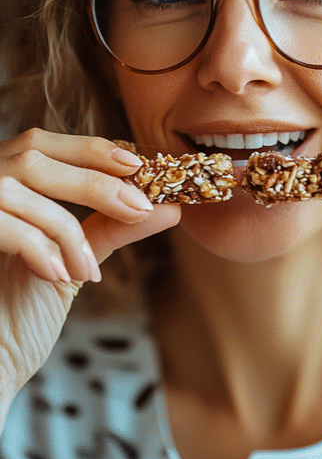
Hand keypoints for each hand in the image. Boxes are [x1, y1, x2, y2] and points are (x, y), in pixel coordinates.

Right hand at [0, 129, 178, 402]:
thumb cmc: (16, 313)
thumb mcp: (70, 263)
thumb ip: (109, 229)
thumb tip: (169, 206)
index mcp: (0, 185)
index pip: (43, 145)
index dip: (90, 149)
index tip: (136, 165)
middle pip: (32, 156)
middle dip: (91, 179)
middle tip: (137, 206)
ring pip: (16, 188)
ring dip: (65, 229)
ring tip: (86, 268)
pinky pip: (2, 225)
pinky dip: (38, 247)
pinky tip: (58, 275)